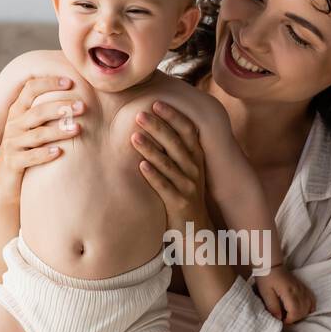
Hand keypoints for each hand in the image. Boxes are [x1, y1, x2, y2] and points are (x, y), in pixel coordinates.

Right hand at [0, 73, 86, 198]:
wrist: (7, 180)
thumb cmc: (29, 148)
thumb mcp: (34, 127)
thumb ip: (48, 110)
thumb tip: (78, 92)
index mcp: (19, 111)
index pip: (30, 89)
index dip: (49, 83)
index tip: (71, 82)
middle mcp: (14, 125)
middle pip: (37, 112)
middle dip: (60, 107)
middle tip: (82, 106)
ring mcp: (12, 144)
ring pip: (37, 135)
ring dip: (58, 131)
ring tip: (78, 129)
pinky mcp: (13, 163)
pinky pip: (30, 157)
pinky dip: (44, 154)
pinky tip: (59, 152)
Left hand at [130, 99, 209, 230]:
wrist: (195, 228)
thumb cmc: (183, 192)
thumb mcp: (184, 169)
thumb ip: (174, 149)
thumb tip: (156, 122)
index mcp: (196, 158)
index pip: (188, 130)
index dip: (173, 116)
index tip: (156, 102)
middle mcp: (194, 170)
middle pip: (176, 144)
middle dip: (158, 127)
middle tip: (139, 114)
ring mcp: (188, 187)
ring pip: (168, 164)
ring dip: (150, 149)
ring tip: (134, 137)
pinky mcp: (179, 203)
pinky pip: (164, 187)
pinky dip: (153, 176)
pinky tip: (141, 166)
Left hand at [253, 265, 315, 323]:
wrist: (271, 265)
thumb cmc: (266, 278)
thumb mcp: (265, 293)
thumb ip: (272, 306)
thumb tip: (279, 319)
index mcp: (289, 292)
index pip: (295, 312)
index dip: (289, 320)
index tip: (281, 320)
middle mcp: (298, 291)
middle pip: (303, 311)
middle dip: (294, 319)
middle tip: (285, 319)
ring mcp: (302, 289)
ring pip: (309, 307)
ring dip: (301, 314)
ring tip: (291, 314)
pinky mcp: (303, 287)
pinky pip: (312, 299)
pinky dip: (309, 307)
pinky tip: (303, 310)